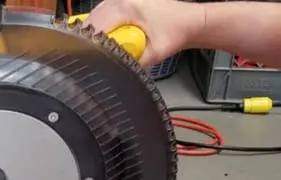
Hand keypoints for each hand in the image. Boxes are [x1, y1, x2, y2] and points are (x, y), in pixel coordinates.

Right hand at [83, 0, 206, 66]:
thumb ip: (133, 63)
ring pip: (95, 15)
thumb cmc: (176, 31)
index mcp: (127, 7)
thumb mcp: (155, 53)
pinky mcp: (123, 1)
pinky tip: (104, 37)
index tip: (90, 58)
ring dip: (94, 32)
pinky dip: (101, 25)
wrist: (190, 21)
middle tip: (93, 56)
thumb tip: (116, 72)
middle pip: (92, 19)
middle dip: (90, 38)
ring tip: (99, 48)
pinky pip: (102, 13)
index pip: (97, 25)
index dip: (91, 43)